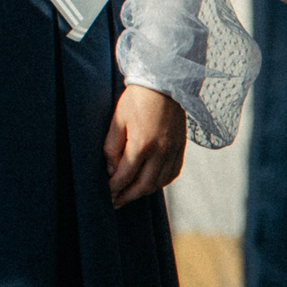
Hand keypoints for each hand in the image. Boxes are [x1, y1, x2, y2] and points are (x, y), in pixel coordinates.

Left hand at [106, 85, 186, 206]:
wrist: (164, 85)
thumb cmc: (136, 99)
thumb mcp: (117, 119)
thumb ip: (112, 146)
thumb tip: (110, 168)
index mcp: (142, 144)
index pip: (126, 174)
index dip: (114, 187)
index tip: (105, 193)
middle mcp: (161, 152)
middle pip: (144, 185)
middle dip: (128, 196)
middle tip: (115, 202)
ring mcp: (174, 151)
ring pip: (159, 182)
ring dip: (143, 192)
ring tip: (129, 195)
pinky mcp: (181, 148)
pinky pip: (172, 173)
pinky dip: (160, 183)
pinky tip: (149, 183)